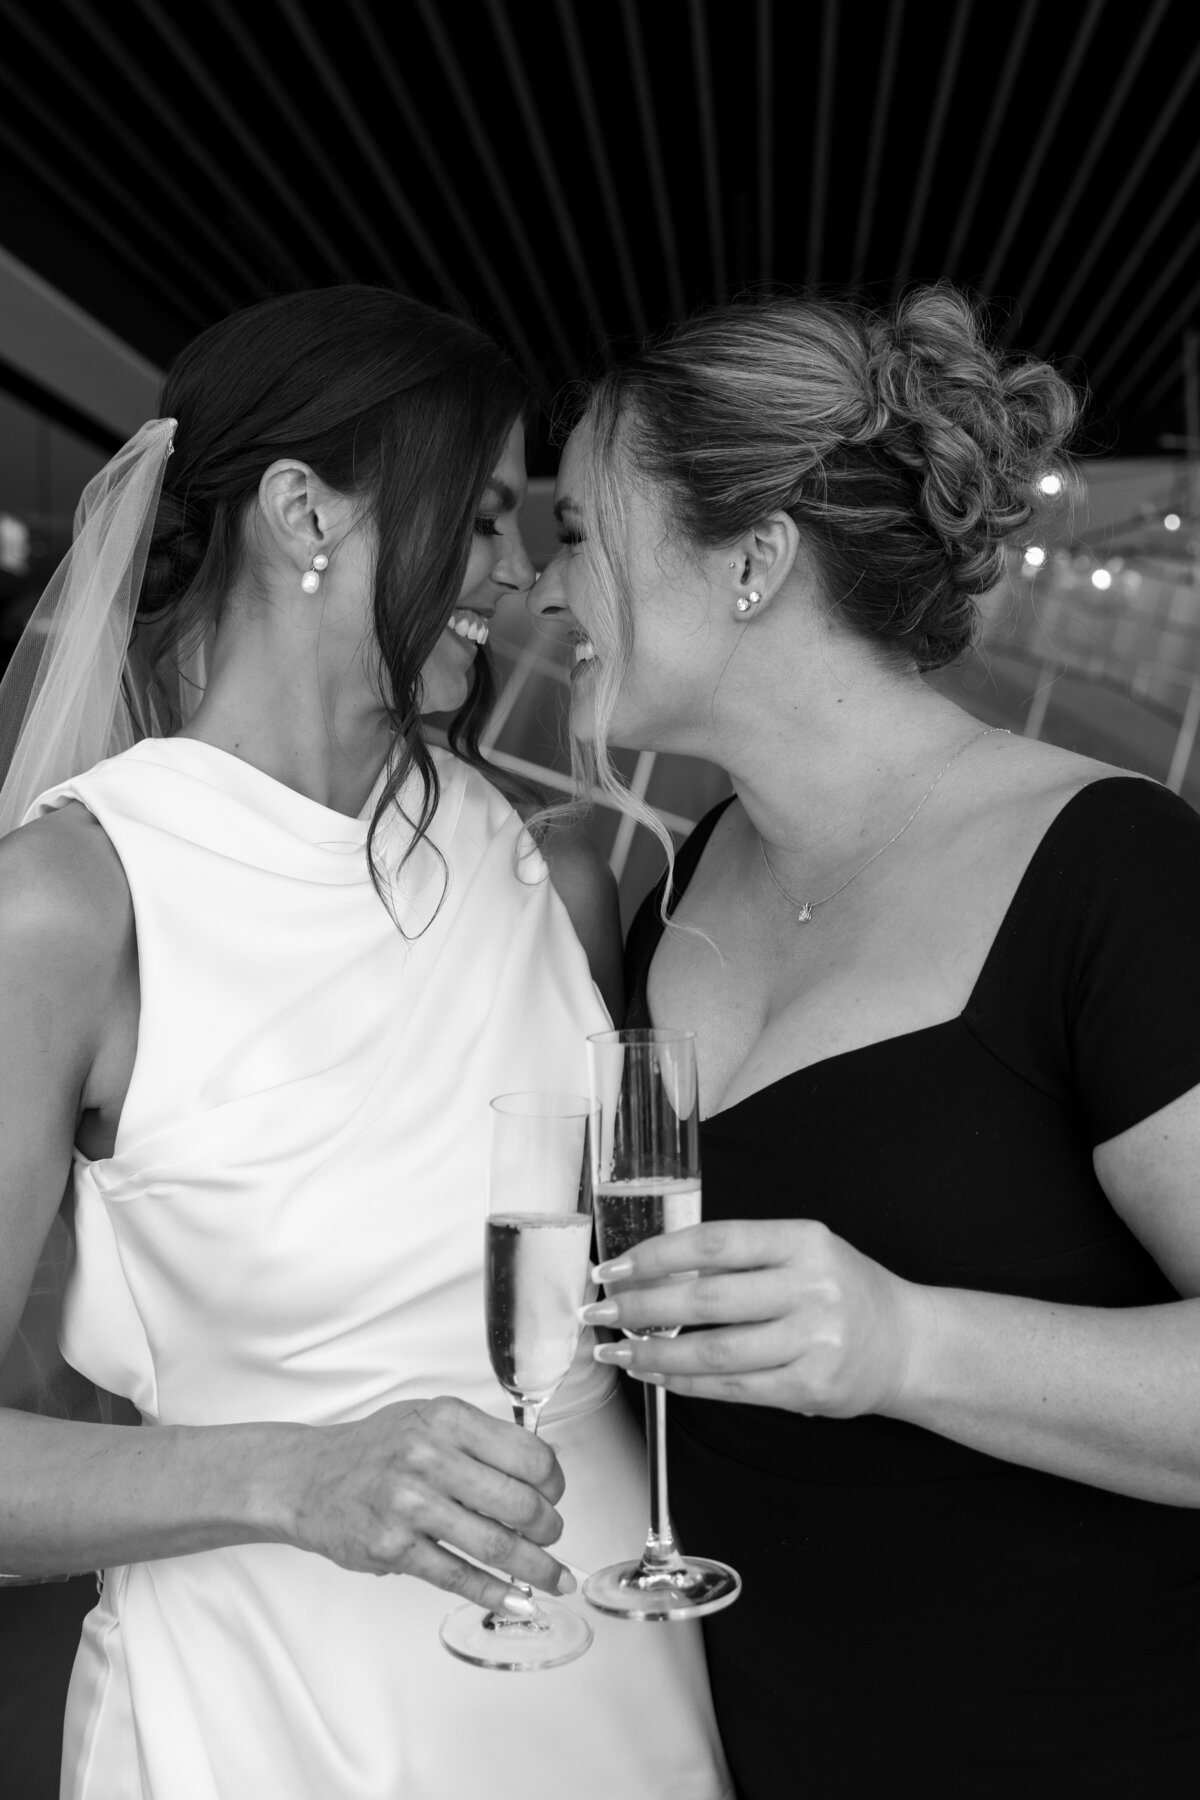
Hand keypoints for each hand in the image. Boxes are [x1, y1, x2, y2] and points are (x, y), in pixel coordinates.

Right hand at [278, 1396, 573, 1614]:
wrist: (307, 1478)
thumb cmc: (375, 1450)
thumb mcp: (427, 1421)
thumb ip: (478, 1440)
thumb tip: (540, 1474)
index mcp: (446, 1420)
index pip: (528, 1453)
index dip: (554, 1482)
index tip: (556, 1496)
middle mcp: (428, 1458)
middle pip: (519, 1503)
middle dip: (549, 1529)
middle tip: (553, 1539)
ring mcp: (409, 1505)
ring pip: (495, 1545)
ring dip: (535, 1569)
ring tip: (554, 1579)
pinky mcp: (392, 1547)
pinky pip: (457, 1576)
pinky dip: (496, 1594)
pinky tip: (517, 1602)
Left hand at [582, 1219, 928, 1417]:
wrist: (909, 1343)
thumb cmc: (842, 1291)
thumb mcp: (801, 1253)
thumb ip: (741, 1259)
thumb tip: (654, 1271)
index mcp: (802, 1240)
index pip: (713, 1242)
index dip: (655, 1255)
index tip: (613, 1268)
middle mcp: (810, 1287)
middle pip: (705, 1298)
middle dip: (640, 1307)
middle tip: (598, 1314)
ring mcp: (813, 1340)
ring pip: (713, 1350)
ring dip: (654, 1354)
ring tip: (617, 1352)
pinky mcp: (810, 1387)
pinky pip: (733, 1387)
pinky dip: (686, 1383)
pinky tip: (657, 1376)